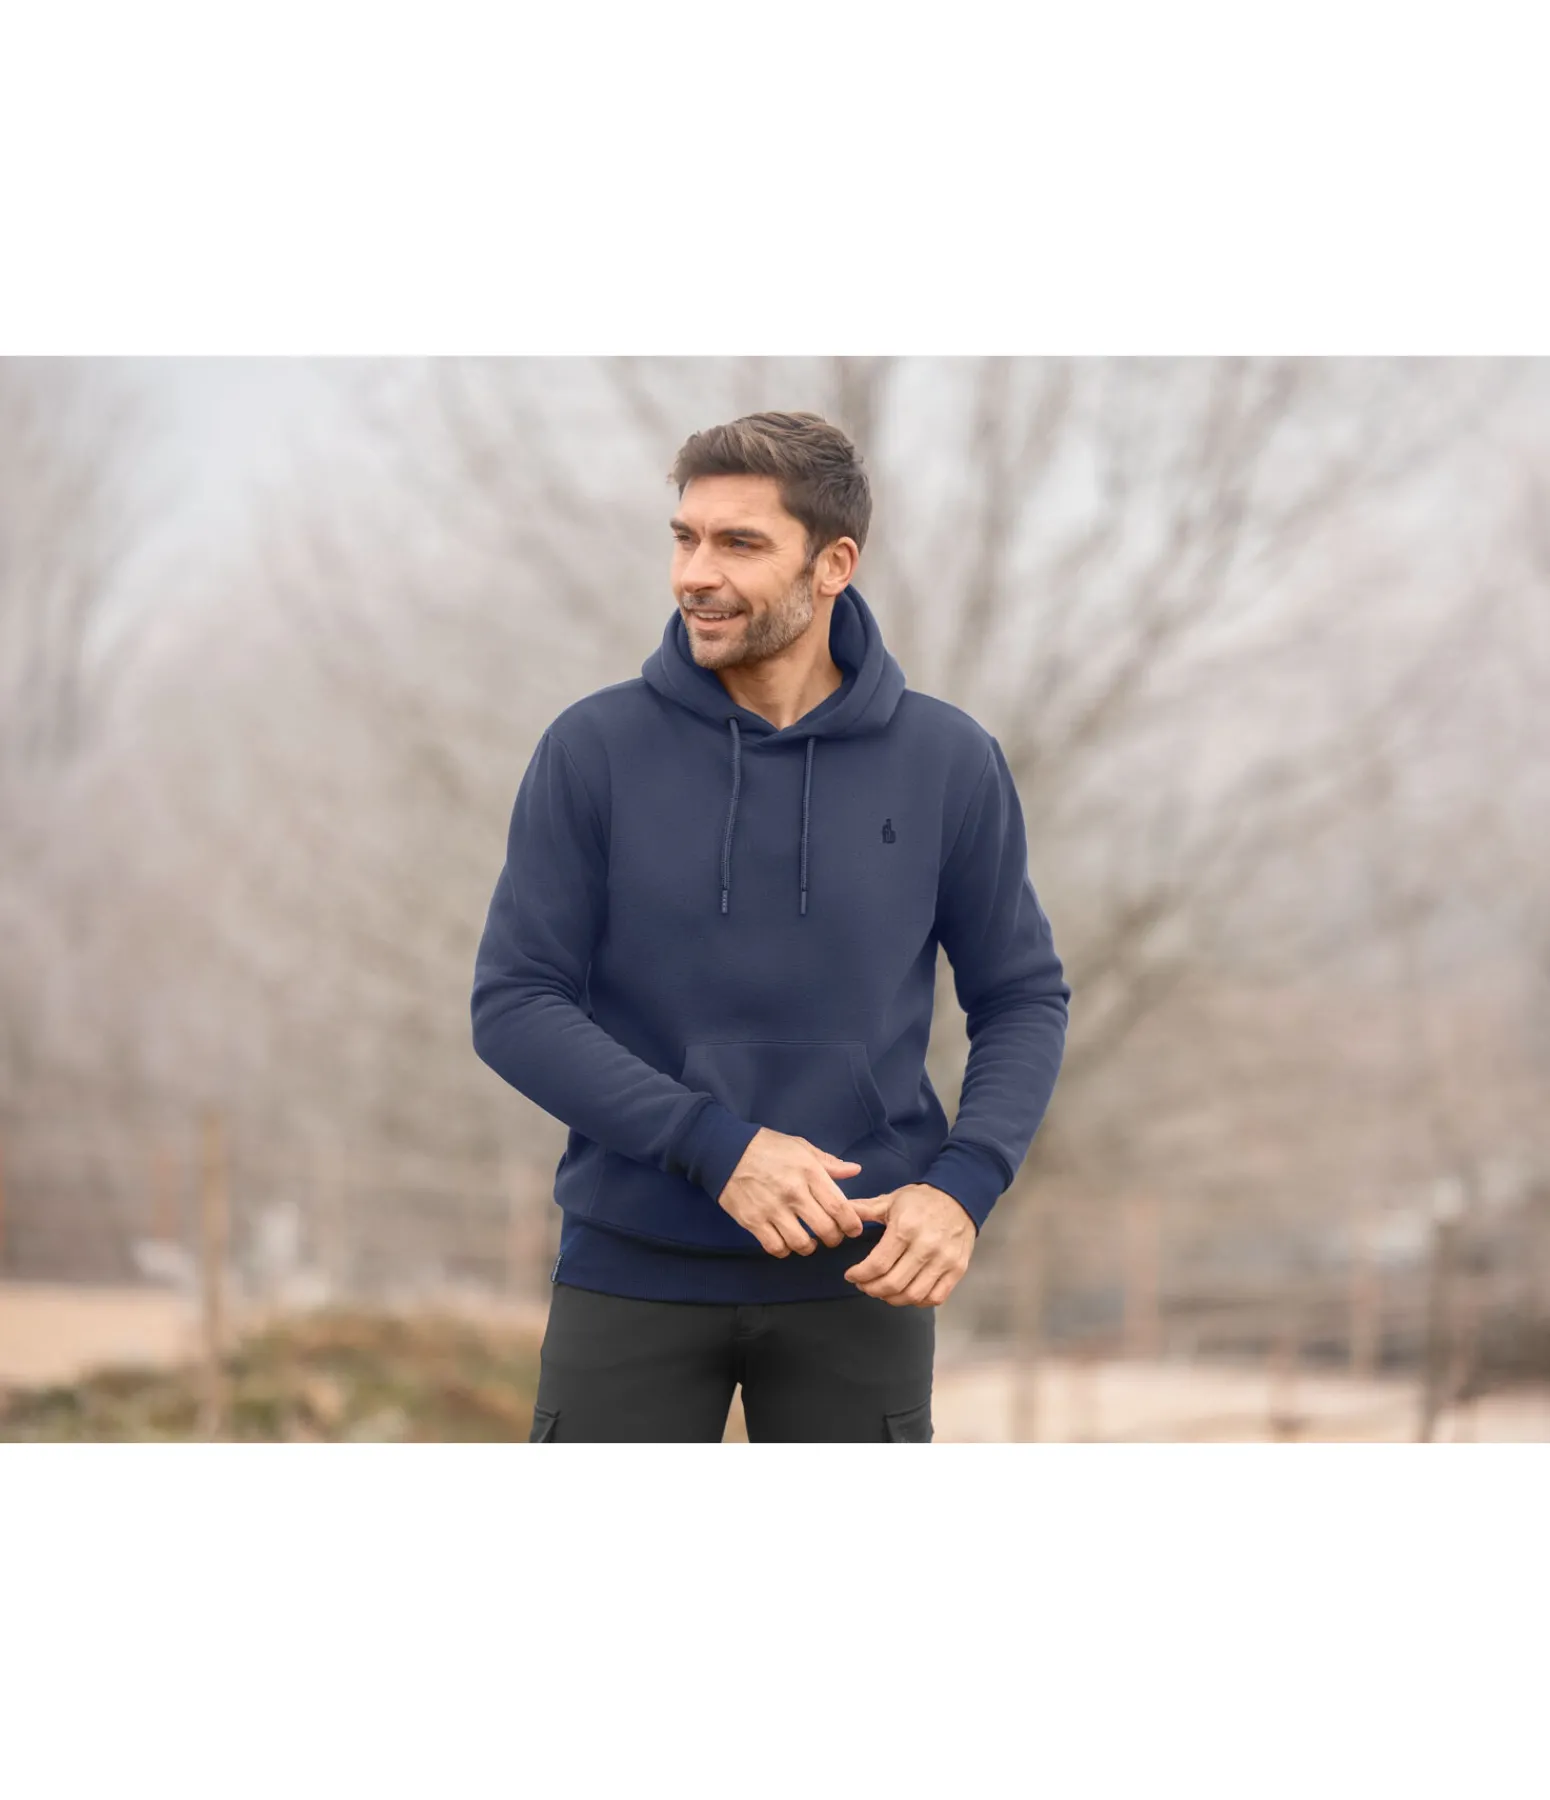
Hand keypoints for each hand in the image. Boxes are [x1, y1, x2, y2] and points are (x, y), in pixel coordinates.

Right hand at [718, 1128, 868, 1255]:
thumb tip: (855, 1170)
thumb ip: (828, 1162)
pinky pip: (775, 1247)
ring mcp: (772, 1208)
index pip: (839, 1207)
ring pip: (801, 1243)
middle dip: (834, 1238)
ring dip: (810, 1247)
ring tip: (809, 1241)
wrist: (724, 1150)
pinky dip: (785, 1250)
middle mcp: (793, 1192)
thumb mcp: (800, 1147)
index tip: (853, 1229)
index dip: (851, 1224)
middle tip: (832, 1236)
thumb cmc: (766, 1146)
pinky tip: (786, 1242)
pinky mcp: (752, 1221)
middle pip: (825, 1229)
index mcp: (809, 1172)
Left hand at [843, 1183, 975, 1305]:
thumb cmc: (921, 1199)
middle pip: (893, 1284)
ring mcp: (944, 1261)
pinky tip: (907, 1293)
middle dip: (872, 1289)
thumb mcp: (890, 1200)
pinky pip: (936, 1297)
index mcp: (905, 1229)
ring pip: (913, 1295)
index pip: (877, 1264)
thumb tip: (839, 1213)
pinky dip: (918, 1301)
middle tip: (864, 1285)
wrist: (960, 1196)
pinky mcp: (957, 1270)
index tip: (851, 1275)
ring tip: (882, 1291)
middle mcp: (925, 1247)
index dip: (860, 1275)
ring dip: (892, 1299)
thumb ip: (863, 1209)